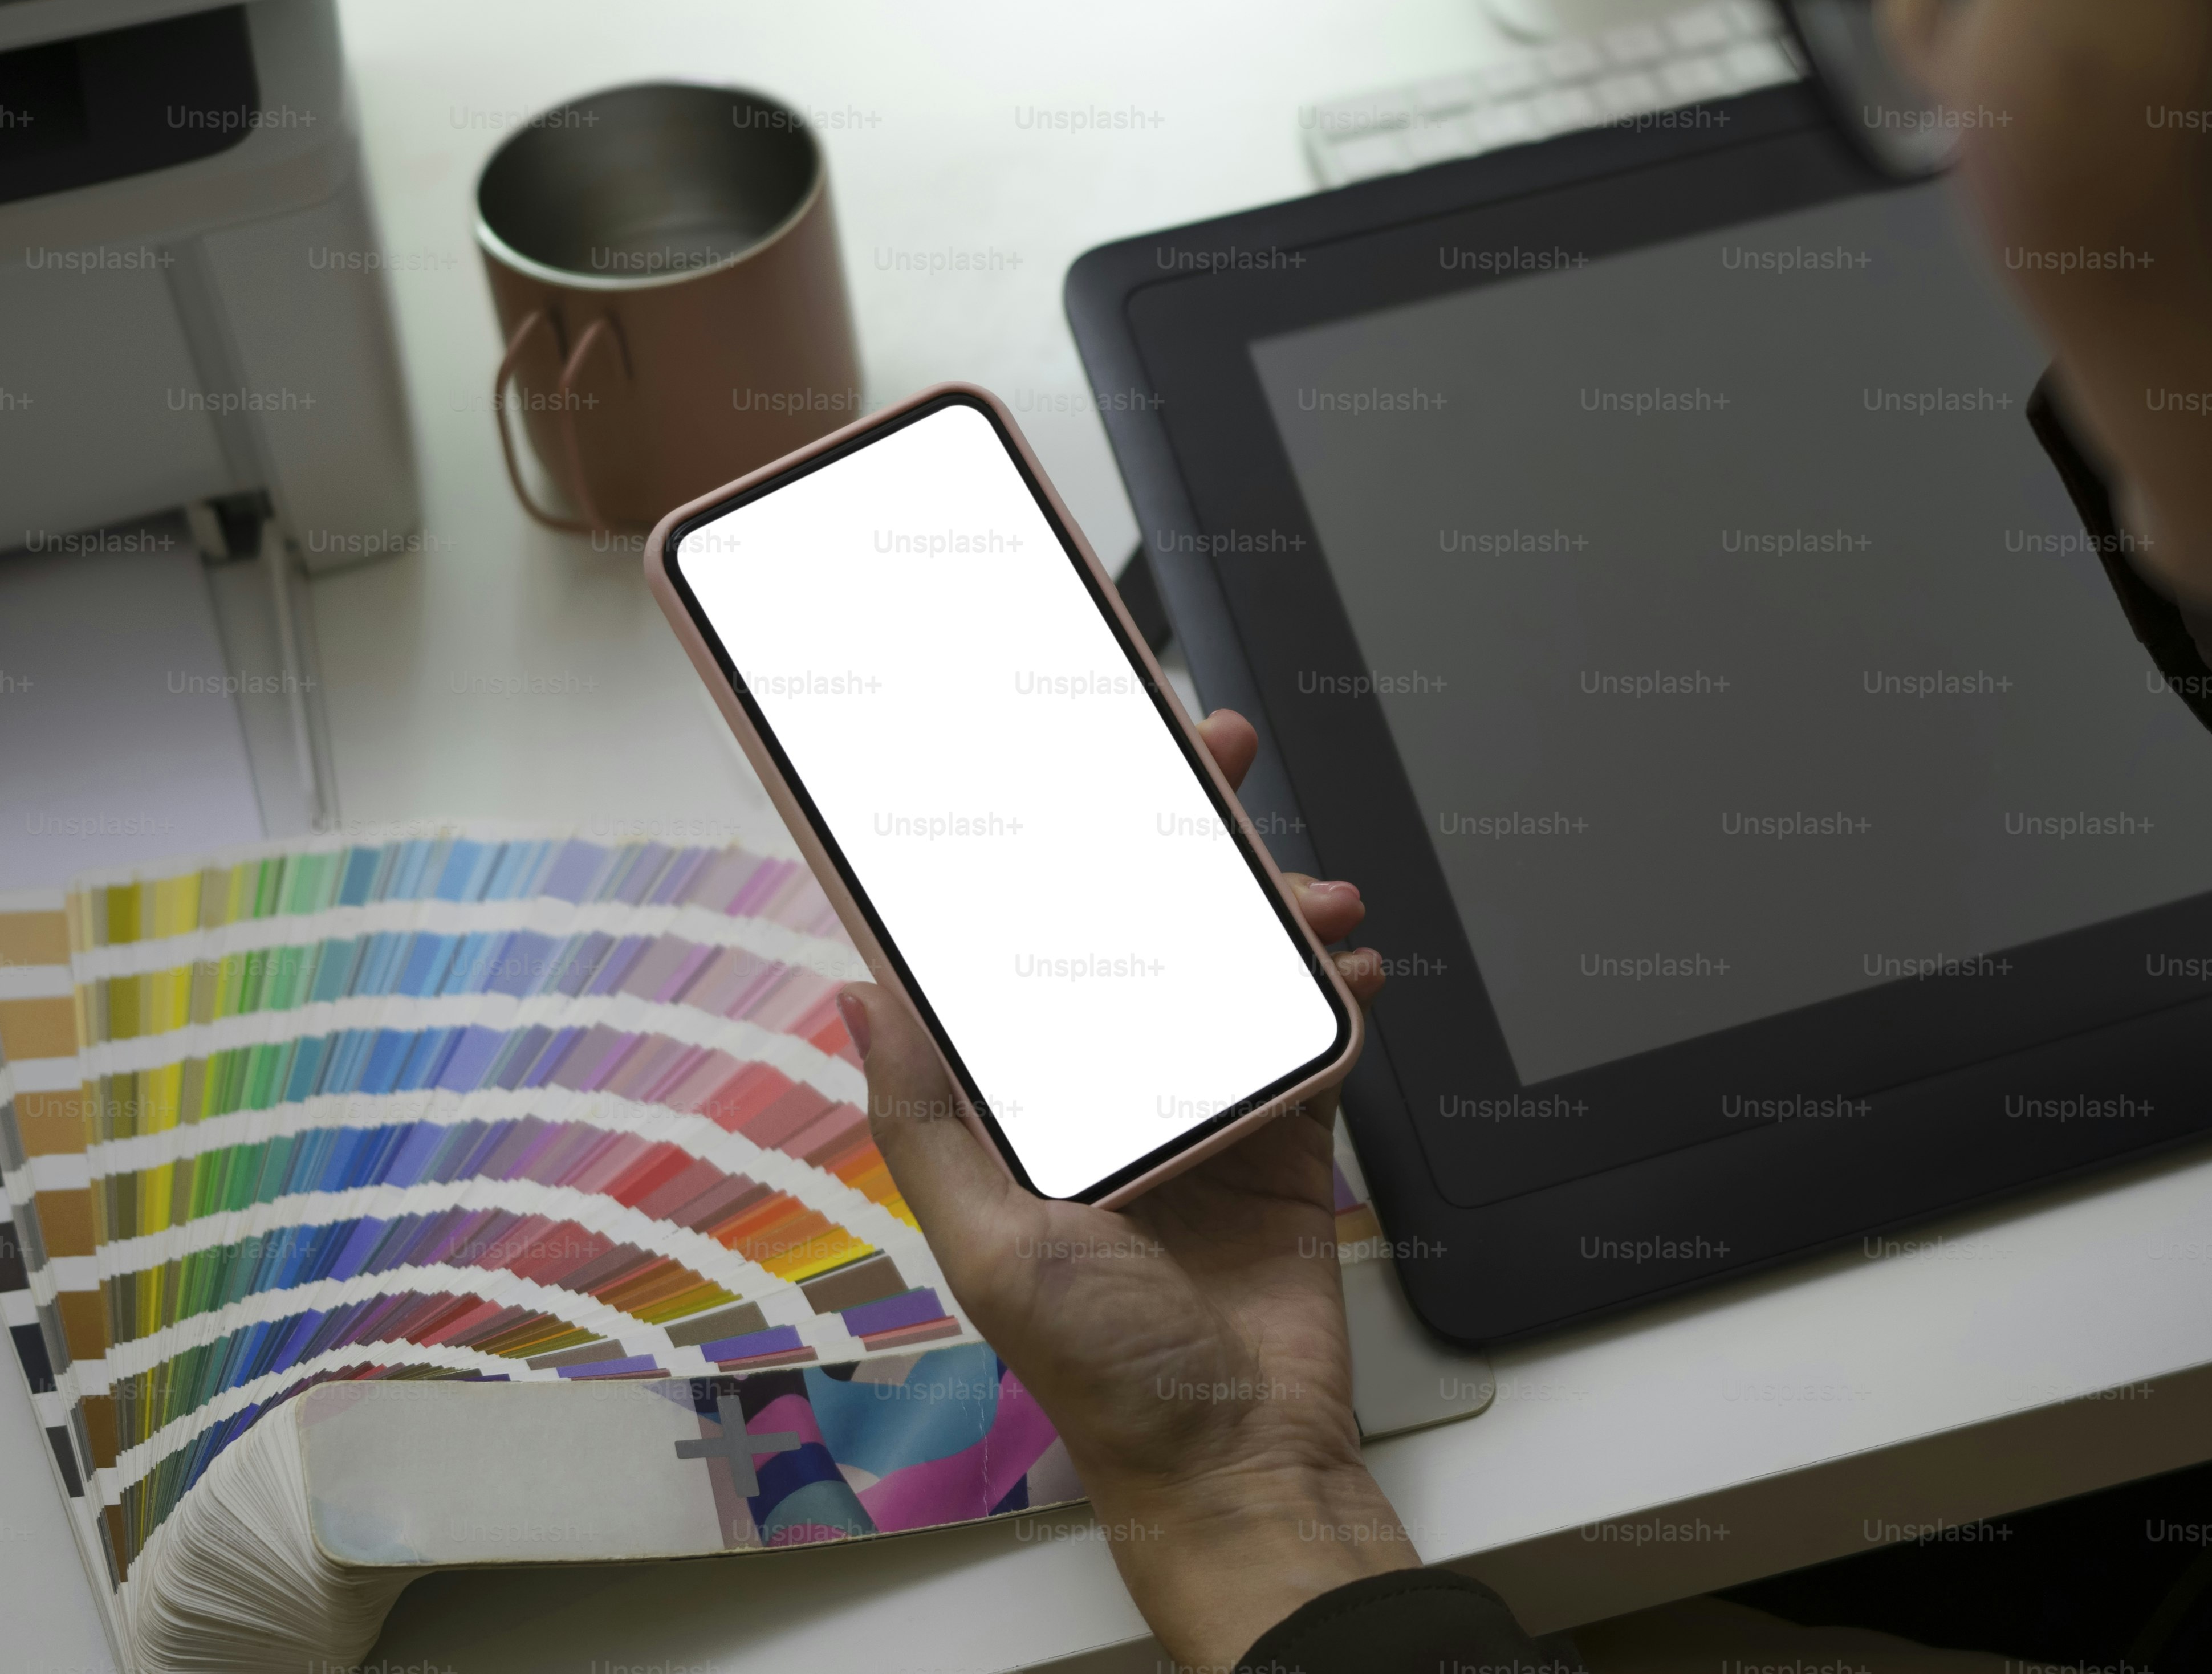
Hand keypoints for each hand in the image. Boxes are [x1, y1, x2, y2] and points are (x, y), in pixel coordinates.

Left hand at [842, 708, 1417, 1672]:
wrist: (1240, 1455)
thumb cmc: (1104, 1374)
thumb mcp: (991, 1243)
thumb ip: (926, 1118)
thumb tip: (855, 994)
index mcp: (1026, 1111)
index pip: (1025, 953)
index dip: (1043, 856)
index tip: (1064, 773)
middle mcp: (1111, 1094)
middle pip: (1142, 929)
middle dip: (1180, 836)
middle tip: (1211, 755)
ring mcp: (1202, 1111)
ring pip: (1235, 966)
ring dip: (1276, 911)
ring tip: (1312, 891)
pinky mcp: (1284, 1142)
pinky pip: (1310, 1039)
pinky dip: (1339, 991)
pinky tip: (1356, 963)